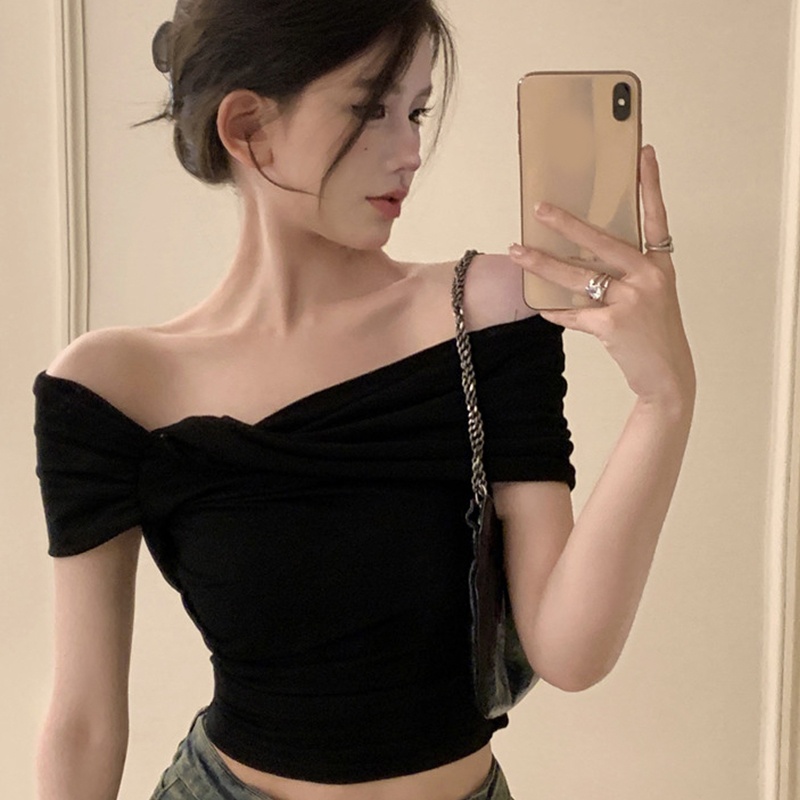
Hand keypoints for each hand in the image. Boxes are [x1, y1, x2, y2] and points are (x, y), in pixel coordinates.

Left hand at [508, 145, 695, 409]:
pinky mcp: (613, 324)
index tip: (642, 154)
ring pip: (577, 276)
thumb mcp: (650, 296)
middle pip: (602, 241)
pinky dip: (555, 311)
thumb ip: (623, 274)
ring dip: (543, 264)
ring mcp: (632, 299)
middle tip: (540, 209)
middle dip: (567, 224)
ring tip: (518, 252)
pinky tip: (540, 306)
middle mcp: (649, 276)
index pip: (655, 217)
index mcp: (659, 265)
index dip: (650, 185)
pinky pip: (573, 312)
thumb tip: (576, 260)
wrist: (667, 375)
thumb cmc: (654, 333)